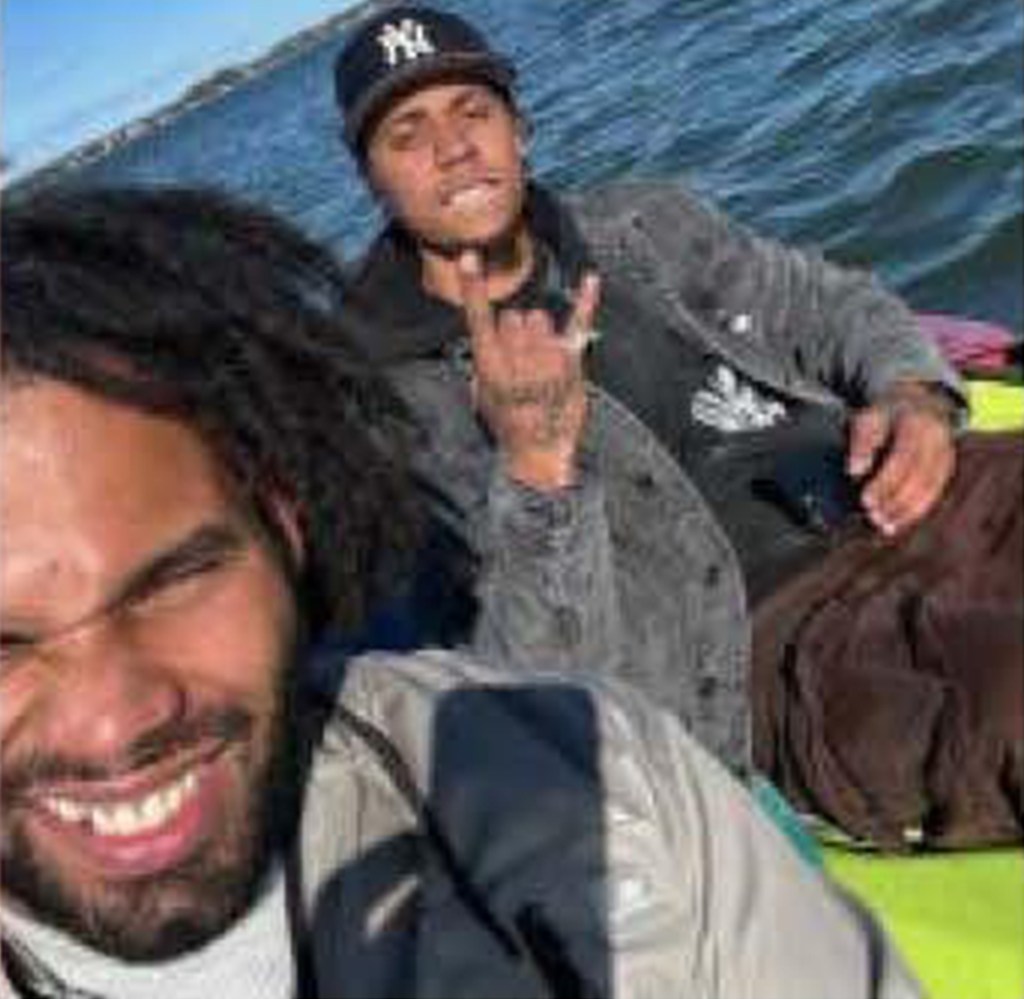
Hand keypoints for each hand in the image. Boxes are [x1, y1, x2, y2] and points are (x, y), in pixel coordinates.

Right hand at [457, 249, 600, 490]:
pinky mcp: (571, 363)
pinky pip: (578, 323)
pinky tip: (592, 279)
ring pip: (539, 318)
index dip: (473, 286)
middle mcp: (517, 357)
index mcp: (489, 365)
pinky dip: (587, 300)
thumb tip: (488, 340)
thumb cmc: (507, 426)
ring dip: (539, 334)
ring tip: (540, 366)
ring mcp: (546, 358)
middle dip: (517, 332)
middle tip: (522, 364)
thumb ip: (483, 364)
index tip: (469, 256)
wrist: (540, 453)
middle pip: (515, 316)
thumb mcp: (482, 397)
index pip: (478, 317)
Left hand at [847, 382, 956, 535]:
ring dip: (906, 511)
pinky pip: (934, 493)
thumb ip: (862, 442)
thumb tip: (855, 471)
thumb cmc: (886, 414)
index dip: (885, 482)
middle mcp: (937, 439)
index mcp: (916, 424)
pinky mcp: (947, 468)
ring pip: (930, 488)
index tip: (865, 500)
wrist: (918, 402)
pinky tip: (898, 522)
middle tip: (872, 517)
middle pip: (918, 477)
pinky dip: (916, 510)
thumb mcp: (868, 417)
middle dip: (894, 501)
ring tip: (883, 526)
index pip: (902, 458)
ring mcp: (946, 454)